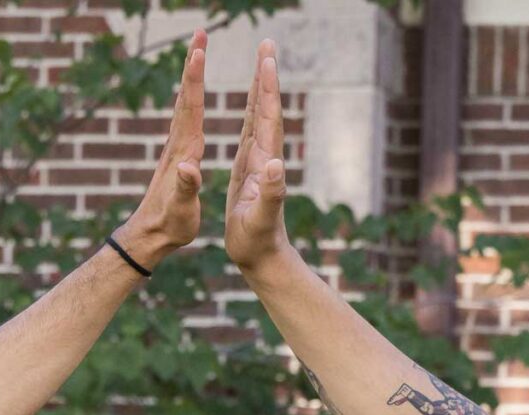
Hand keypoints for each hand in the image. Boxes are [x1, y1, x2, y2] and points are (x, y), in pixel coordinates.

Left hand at [111, 30, 206, 269]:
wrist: (149, 236)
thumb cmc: (170, 226)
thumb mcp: (182, 210)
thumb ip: (186, 188)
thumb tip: (188, 168)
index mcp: (184, 152)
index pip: (191, 109)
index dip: (195, 80)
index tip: (199, 51)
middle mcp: (179, 144)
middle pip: (186, 96)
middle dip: (193, 64)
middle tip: (200, 33)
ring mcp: (176, 148)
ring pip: (185, 103)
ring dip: (192, 76)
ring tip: (198, 51)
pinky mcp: (177, 155)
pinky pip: (186, 117)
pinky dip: (191, 97)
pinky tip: (193, 93)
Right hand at [222, 39, 290, 280]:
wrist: (262, 256)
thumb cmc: (258, 241)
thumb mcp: (262, 218)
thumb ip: (272, 193)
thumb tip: (277, 166)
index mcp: (265, 163)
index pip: (268, 118)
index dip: (267, 88)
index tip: (266, 58)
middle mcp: (265, 157)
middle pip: (268, 108)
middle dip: (266, 76)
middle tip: (267, 44)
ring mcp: (258, 161)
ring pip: (260, 116)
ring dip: (261, 88)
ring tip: (261, 61)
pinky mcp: (250, 169)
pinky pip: (251, 132)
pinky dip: (252, 111)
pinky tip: (251, 103)